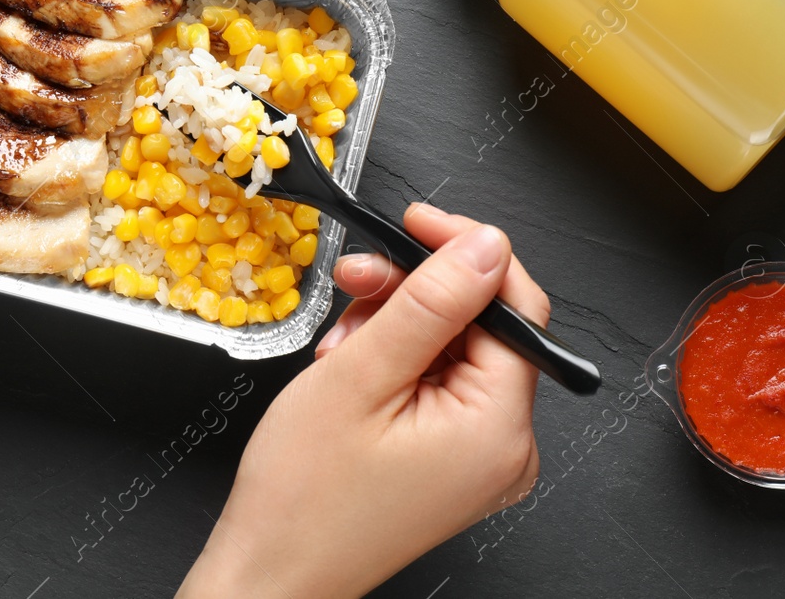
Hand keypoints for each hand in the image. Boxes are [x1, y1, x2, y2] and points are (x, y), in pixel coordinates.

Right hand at [178, 204, 548, 598]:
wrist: (270, 572)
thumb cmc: (303, 497)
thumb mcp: (361, 374)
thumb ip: (430, 302)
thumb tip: (484, 245)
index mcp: (498, 429)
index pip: (514, 306)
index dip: (463, 252)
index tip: (415, 221)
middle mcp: (505, 447)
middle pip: (480, 325)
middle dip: (413, 294)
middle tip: (355, 284)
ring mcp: (481, 458)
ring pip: (453, 348)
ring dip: (394, 328)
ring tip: (340, 349)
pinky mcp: (454, 461)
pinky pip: (438, 383)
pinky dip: (394, 363)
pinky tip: (351, 371)